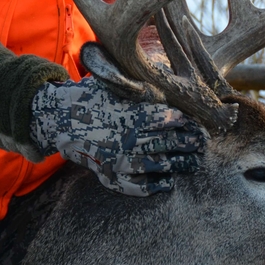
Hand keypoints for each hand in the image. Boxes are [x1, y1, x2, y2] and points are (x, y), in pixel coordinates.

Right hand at [29, 78, 205, 195]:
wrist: (61, 119)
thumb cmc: (91, 97)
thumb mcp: (113, 84)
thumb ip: (137, 86)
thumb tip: (164, 78)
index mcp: (130, 115)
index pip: (166, 119)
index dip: (184, 121)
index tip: (196, 122)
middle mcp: (127, 140)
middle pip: (167, 142)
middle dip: (188, 142)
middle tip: (203, 143)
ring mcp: (120, 161)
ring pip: (158, 164)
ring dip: (179, 164)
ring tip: (195, 162)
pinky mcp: (111, 176)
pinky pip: (136, 186)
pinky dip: (154, 186)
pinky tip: (168, 182)